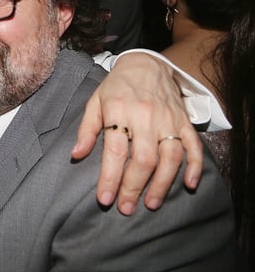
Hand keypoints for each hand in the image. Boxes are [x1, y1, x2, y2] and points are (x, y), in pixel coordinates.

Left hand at [72, 52, 202, 214]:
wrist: (146, 63)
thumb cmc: (116, 86)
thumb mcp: (95, 102)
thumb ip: (86, 129)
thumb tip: (76, 155)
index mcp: (119, 111)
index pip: (115, 151)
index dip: (110, 178)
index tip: (105, 199)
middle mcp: (145, 117)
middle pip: (144, 159)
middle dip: (134, 187)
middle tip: (125, 208)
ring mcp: (168, 120)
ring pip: (170, 158)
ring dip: (162, 184)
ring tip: (150, 203)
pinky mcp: (184, 121)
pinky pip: (193, 146)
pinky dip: (194, 167)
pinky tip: (189, 185)